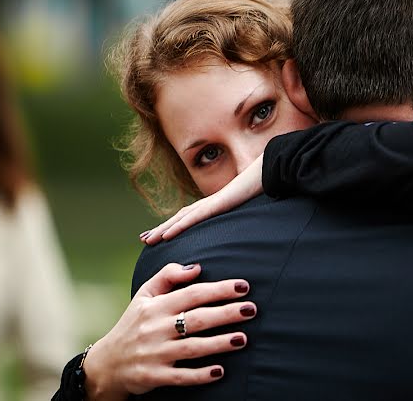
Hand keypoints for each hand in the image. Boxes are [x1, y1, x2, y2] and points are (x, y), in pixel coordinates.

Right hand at [83, 263, 255, 400]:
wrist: (108, 363)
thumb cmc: (133, 324)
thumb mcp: (144, 295)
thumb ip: (167, 276)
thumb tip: (197, 267)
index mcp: (155, 306)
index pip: (191, 293)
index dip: (218, 289)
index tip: (243, 286)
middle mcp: (156, 329)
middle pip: (196, 319)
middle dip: (226, 313)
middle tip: (252, 309)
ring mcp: (155, 354)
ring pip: (192, 348)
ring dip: (219, 344)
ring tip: (243, 339)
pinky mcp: (155, 376)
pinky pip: (181, 376)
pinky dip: (200, 375)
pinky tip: (221, 371)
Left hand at [141, 155, 263, 244]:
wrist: (268, 172)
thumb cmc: (259, 188)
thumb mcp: (248, 208)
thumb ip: (241, 217)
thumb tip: (243, 227)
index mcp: (213, 206)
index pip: (187, 218)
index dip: (173, 226)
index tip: (160, 236)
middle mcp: (207, 204)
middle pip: (178, 218)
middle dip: (160, 229)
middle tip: (144, 239)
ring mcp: (210, 204)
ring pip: (180, 219)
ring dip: (162, 230)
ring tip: (147, 240)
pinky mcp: (216, 205)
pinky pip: (193, 218)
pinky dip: (177, 227)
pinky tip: (166, 236)